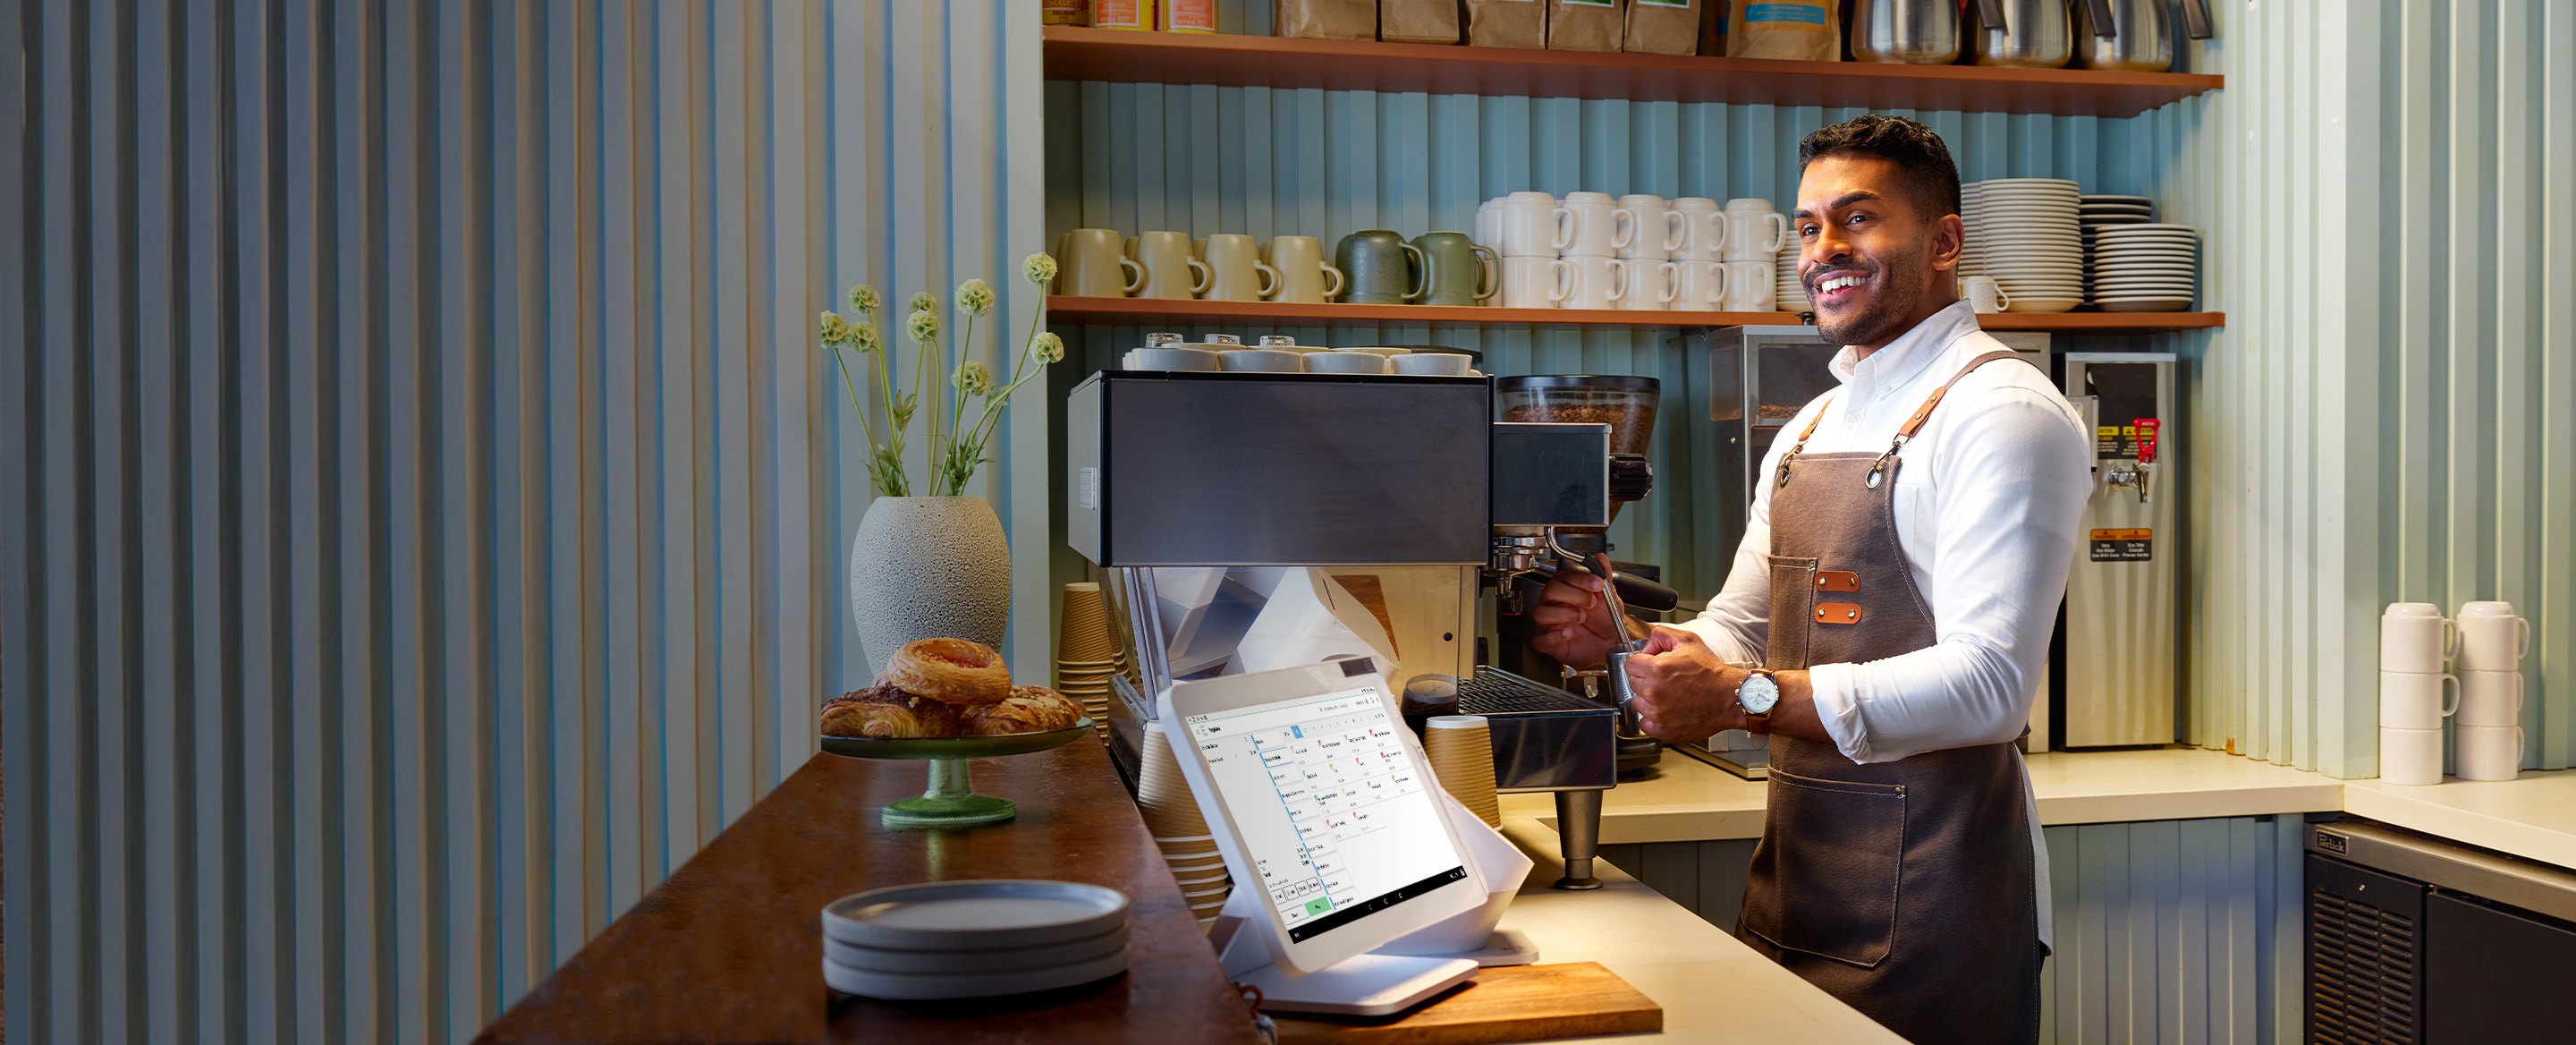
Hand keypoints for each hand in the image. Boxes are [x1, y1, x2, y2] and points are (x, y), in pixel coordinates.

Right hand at [1527, 570, 1624, 667]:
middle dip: (1573, 595)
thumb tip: (1602, 559)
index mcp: (1566, 590)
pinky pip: (1540, 640)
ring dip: (1563, 614)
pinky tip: (1568, 634)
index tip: (1597, 583)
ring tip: (1581, 617)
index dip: (1581, 579)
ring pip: (1540, 613)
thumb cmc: (1604, 620)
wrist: (1609, 643)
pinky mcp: (1550, 643)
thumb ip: (1604, 577)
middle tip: (1591, 602)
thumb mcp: (1609, 597)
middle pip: (1549, 591)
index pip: (1564, 577)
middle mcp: (1555, 605)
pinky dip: (1553, 637)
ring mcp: (1550, 624)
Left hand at [1622, 626, 1747, 742]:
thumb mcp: (1688, 640)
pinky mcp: (1662, 729)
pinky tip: (1667, 710)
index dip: (1642, 663)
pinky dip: (1652, 718)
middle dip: (1646, 679)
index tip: (1651, 666)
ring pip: (1638, 703)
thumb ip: (1661, 634)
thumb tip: (1647, 646)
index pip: (1630, 665)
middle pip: (1633, 683)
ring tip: (1669, 695)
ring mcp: (1657, 712)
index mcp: (1657, 668)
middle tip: (1665, 680)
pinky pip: (1644, 723)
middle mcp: (1654, 691)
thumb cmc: (1711, 672)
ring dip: (1648, 699)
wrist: (1729, 697)